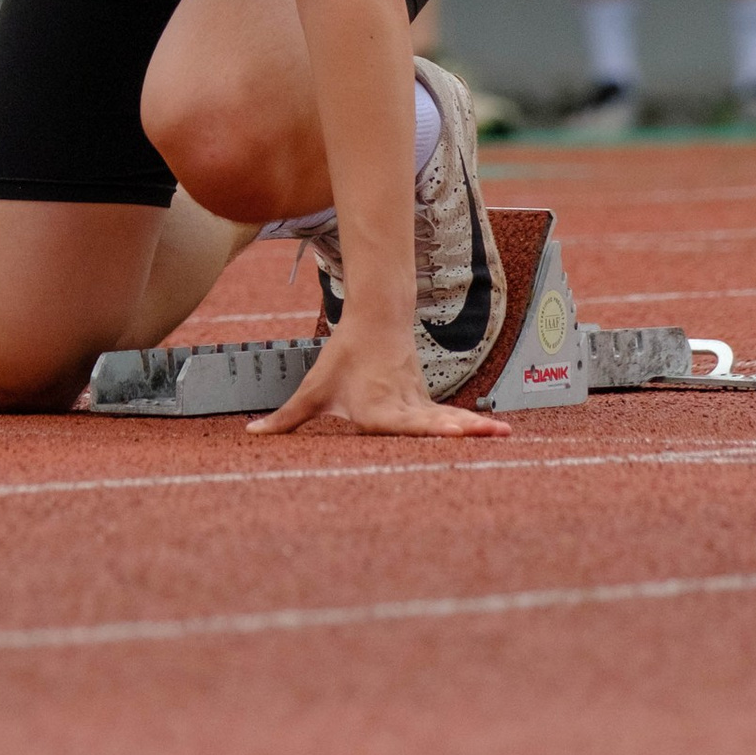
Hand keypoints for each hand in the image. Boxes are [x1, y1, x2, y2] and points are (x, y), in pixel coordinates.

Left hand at [247, 316, 512, 439]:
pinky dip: (468, 427)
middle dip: (464, 433)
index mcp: (378, 411)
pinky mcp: (426, 402)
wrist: (375, 318)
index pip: (406, 425)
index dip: (430, 431)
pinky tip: (491, 434)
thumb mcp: (314, 389)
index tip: (453, 431)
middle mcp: (403, 409)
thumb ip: (286, 418)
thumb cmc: (343, 357)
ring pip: (448, 419)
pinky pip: (447, 419)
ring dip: (474, 428)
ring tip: (504, 435)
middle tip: (493, 436)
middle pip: (436, 425)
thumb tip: (252, 434)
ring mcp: (419, 404)